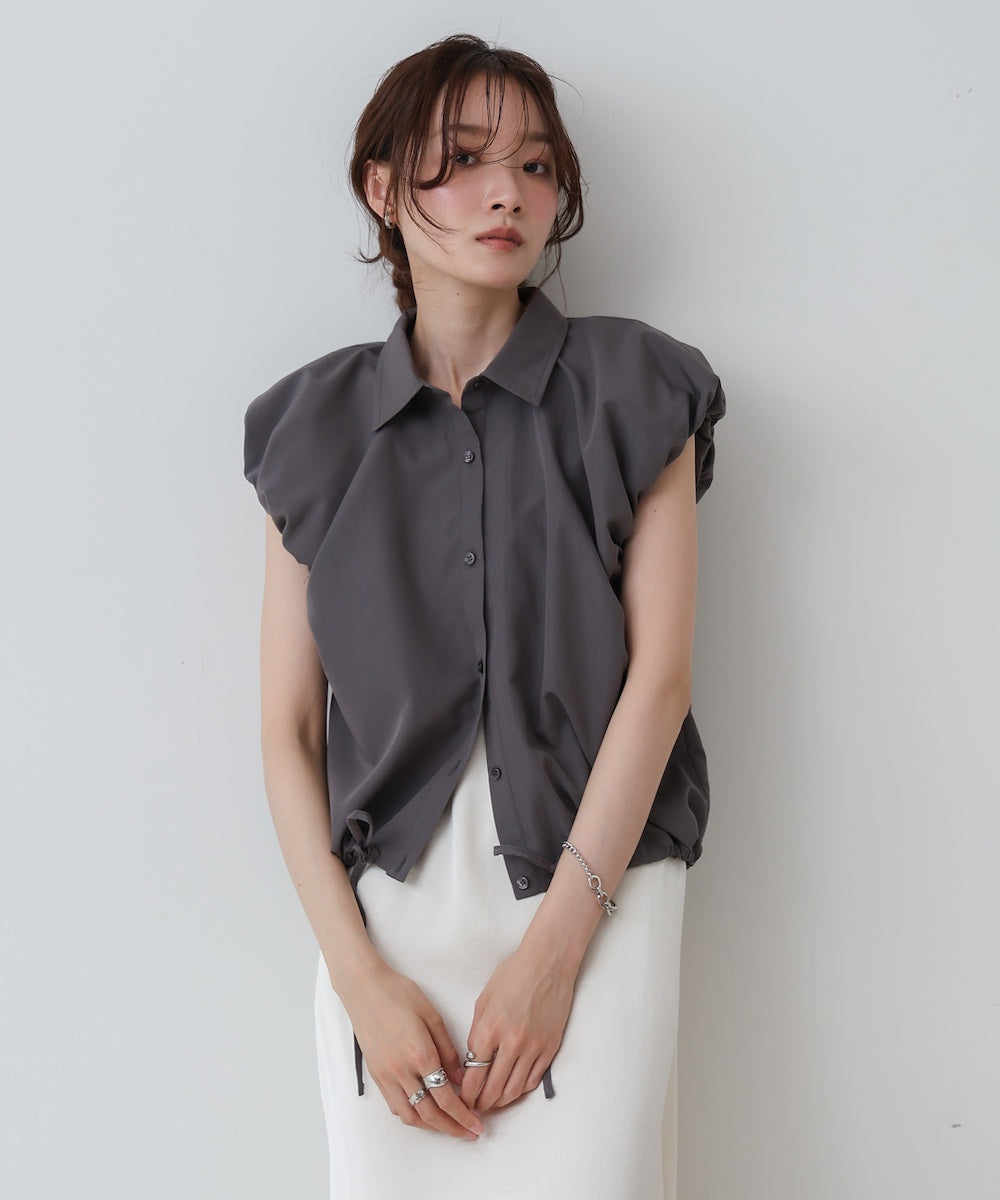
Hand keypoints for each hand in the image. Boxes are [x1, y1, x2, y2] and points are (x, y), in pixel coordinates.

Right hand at [338, 960, 484, 1139]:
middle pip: (429, 1114)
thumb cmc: (400, 994)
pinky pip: (394, 1105)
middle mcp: (400, 1070)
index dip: (463, 1116)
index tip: (477, 1125)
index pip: (445, 1097)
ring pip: (409, 1115)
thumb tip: (461, 1079)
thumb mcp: (432, 1016)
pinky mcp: (376, 1074)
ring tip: (449, 1127)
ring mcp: (385, 1074)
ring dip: (431, 1126)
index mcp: (419, 1054)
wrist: (364, 988)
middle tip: (469, 1133)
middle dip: (452, 1128)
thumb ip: (448, 1050)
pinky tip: (424, 1111)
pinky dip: (412, 1115)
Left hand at [460, 942, 576, 1111]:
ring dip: (500, 1102)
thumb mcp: (484, 1000)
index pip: (473, 1075)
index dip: (465, 1092)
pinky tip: (512, 1090)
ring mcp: (533, 1047)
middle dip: (480, 1103)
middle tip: (474, 1108)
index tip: (461, 1099)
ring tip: (491, 1104)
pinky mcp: (549, 1048)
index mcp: (489, 1029)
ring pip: (513, 1090)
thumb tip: (474, 1060)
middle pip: (493, 1089)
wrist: (547, 964)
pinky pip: (533, 1080)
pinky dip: (520, 1090)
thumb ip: (477, 1032)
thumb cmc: (513, 975)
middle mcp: (511, 1043)